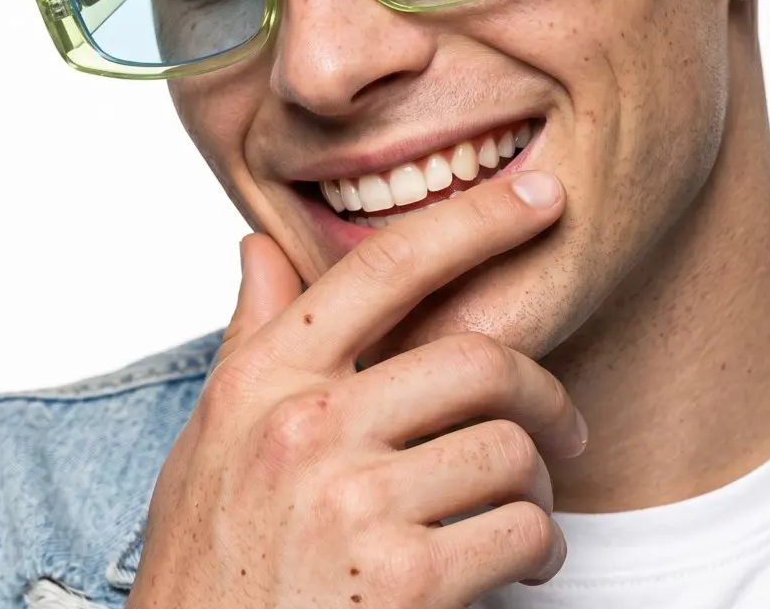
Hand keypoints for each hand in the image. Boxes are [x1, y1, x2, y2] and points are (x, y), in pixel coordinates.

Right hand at [126, 170, 584, 608]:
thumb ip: (250, 336)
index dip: (476, 220)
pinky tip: (519, 565)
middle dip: (542, 392)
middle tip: (560, 424)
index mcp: (266, 378)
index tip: (541, 199)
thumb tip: (260, 246)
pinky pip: (520, 531)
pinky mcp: (401, 584)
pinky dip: (539, 549)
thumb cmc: (209, 561)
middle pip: (478, 360)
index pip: (385, 266)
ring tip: (523, 512)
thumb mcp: (211, 438)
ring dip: (538, 485)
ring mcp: (352, 503)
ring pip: (509, 450)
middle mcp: (307, 426)